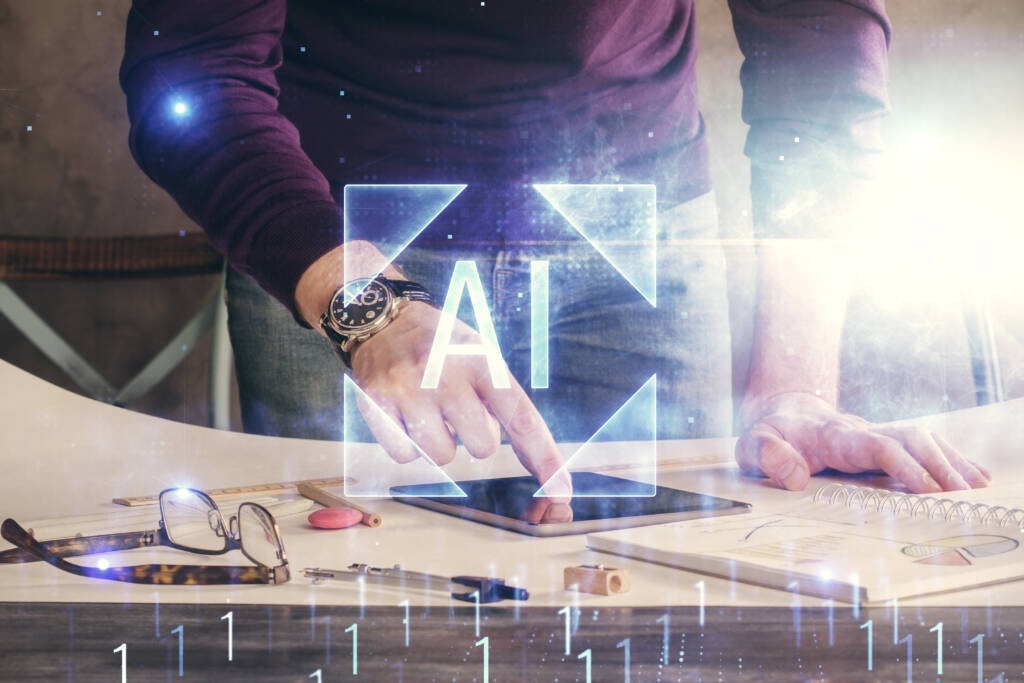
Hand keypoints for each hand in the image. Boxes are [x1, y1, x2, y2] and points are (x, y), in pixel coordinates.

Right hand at [351, 300, 572, 521]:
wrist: (381, 319)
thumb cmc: (440, 344)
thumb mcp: (478, 353)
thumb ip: (502, 398)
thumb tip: (534, 456)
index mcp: (480, 359)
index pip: (521, 417)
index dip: (544, 456)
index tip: (562, 489)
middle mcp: (445, 375)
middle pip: (482, 447)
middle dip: (475, 436)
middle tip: (458, 409)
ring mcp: (408, 391)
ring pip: (442, 456)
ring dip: (440, 442)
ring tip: (429, 409)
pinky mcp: (376, 406)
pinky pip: (405, 456)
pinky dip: (408, 445)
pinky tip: (405, 415)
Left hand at [735, 392, 990, 492]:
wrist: (781, 413)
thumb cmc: (770, 434)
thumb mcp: (752, 445)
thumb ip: (769, 457)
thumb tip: (794, 477)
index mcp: (835, 436)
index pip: (878, 446)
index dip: (905, 466)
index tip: (928, 489)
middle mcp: (862, 431)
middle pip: (911, 438)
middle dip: (940, 465)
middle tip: (963, 497)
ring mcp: (877, 433)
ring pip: (923, 438)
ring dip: (951, 461)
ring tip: (977, 489)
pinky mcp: (885, 441)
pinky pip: (924, 445)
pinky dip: (951, 458)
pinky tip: (975, 476)